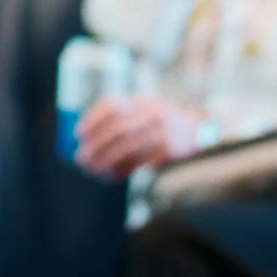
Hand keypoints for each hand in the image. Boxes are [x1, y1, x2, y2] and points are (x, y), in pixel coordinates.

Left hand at [73, 95, 202, 178]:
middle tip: (82, 159)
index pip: (111, 106)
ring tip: (93, 170)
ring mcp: (161, 131)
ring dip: (107, 161)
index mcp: (139, 101)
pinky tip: (112, 175)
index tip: (79, 134)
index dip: (92, 120)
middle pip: (117, 130)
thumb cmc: (160, 121)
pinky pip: (141, 162)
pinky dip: (123, 170)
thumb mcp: (141, 109)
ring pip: (128, 148)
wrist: (197, 128)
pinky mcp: (168, 150)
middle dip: (96, 146)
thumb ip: (118, 119)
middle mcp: (149, 113)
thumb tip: (86, 139)